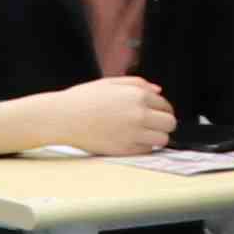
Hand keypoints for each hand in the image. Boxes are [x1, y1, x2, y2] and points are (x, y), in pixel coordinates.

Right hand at [0, 76, 176, 158]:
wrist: (63, 118)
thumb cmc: (83, 99)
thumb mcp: (110, 83)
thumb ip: (137, 84)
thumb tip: (158, 91)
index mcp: (137, 95)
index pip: (166, 106)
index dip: (162, 110)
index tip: (156, 114)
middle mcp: (139, 114)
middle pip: (170, 124)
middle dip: (163, 124)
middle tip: (152, 125)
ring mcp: (133, 133)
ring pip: (162, 139)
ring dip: (156, 137)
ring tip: (143, 134)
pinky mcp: (125, 149)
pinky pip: (147, 151)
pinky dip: (143, 147)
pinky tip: (130, 140)